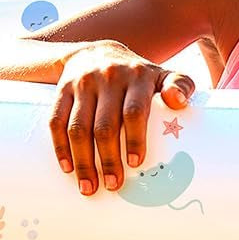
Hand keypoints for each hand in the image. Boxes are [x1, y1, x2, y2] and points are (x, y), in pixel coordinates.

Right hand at [50, 41, 194, 195]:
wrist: (98, 52)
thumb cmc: (137, 74)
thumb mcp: (162, 74)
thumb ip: (180, 84)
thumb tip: (179, 103)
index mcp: (138, 76)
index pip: (135, 111)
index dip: (134, 138)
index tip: (135, 163)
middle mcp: (110, 78)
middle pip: (105, 125)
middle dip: (108, 159)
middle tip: (113, 184)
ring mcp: (84, 84)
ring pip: (78, 128)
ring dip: (83, 161)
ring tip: (89, 186)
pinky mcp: (62, 90)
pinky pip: (56, 122)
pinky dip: (61, 148)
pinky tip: (68, 168)